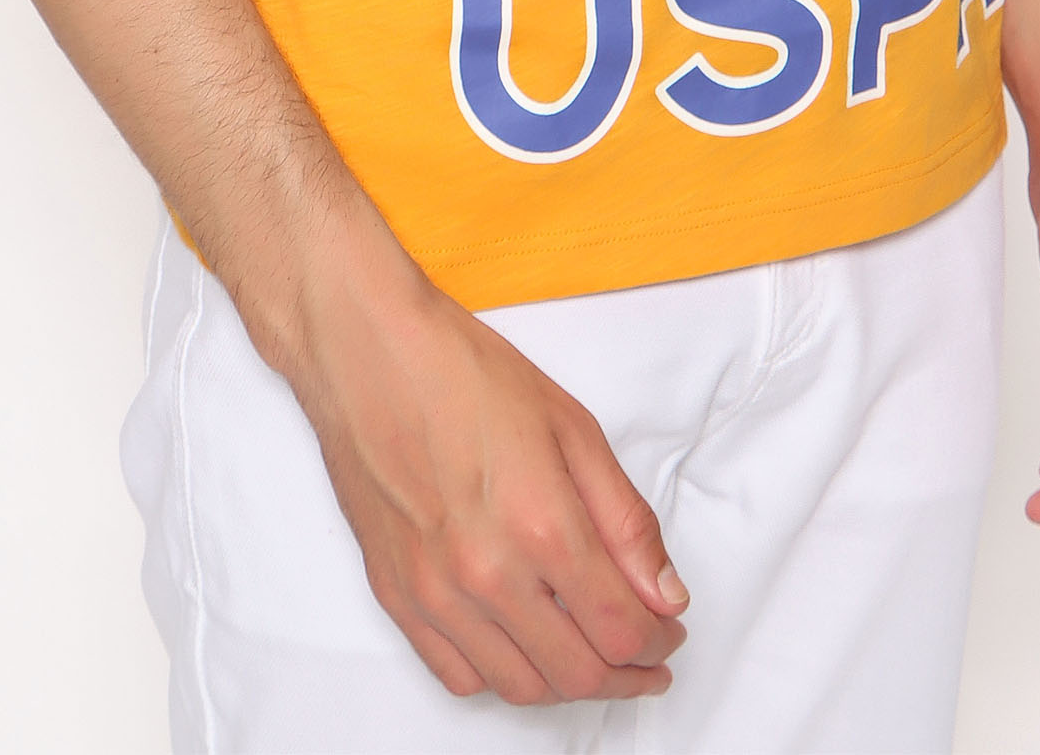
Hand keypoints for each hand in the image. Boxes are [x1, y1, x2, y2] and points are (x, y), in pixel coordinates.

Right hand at [282, 219, 689, 705]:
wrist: (368, 352)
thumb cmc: (465, 372)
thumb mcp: (572, 427)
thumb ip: (626, 521)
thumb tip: (665, 593)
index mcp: (541, 523)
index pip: (621, 629)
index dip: (660, 642)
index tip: (670, 630)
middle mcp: (486, 573)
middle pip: (577, 673)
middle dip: (628, 674)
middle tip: (648, 656)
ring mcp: (435, 592)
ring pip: (520, 686)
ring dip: (568, 682)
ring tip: (592, 653)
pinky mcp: (395, 596)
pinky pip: (458, 676)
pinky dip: (503, 677)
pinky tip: (524, 645)